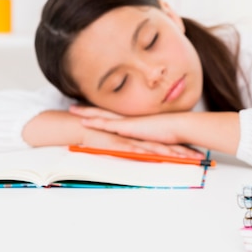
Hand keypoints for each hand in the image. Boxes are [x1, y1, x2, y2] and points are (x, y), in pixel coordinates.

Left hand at [70, 105, 202, 158]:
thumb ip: (149, 141)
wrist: (179, 126)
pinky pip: (108, 124)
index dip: (101, 112)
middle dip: (88, 109)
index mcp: (134, 121)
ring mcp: (127, 122)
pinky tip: (84, 121)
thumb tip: (147, 145)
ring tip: (72, 110)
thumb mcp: (157, 138)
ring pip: (102, 116)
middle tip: (73, 106)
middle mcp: (128, 120)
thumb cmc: (172, 132)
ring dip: (87, 113)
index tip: (89, 110)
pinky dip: (96, 122)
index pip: (113, 116)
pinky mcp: (129, 127)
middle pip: (104, 113)